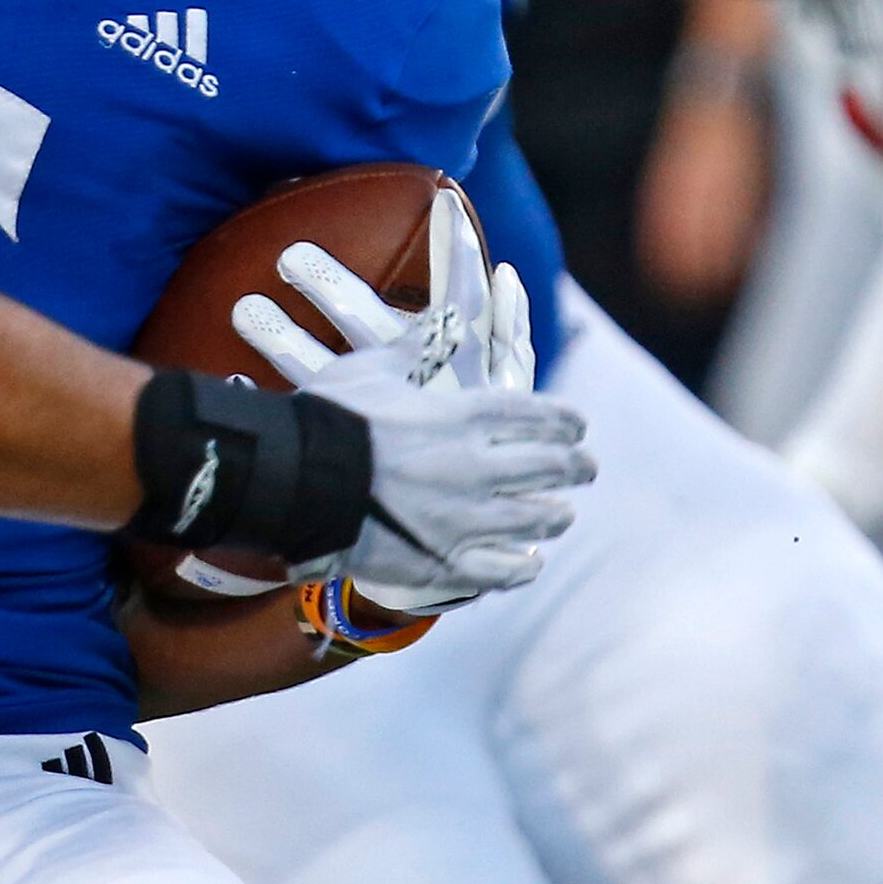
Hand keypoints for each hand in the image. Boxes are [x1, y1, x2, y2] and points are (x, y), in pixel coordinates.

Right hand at [232, 203, 590, 612]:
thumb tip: (448, 313)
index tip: (578, 425)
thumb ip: (417, 344)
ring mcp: (463, 518)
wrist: (296, 478)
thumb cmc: (328, 415)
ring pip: (534, 519)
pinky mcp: (443, 560)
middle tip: (586, 468)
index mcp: (461, 416)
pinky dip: (521, 566)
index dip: (562, 420)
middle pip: (547, 467)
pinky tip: (530, 563)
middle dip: (574, 466)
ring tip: (562, 514)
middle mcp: (475, 467)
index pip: (533, 415)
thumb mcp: (372, 366)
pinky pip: (499, 570)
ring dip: (554, 514)